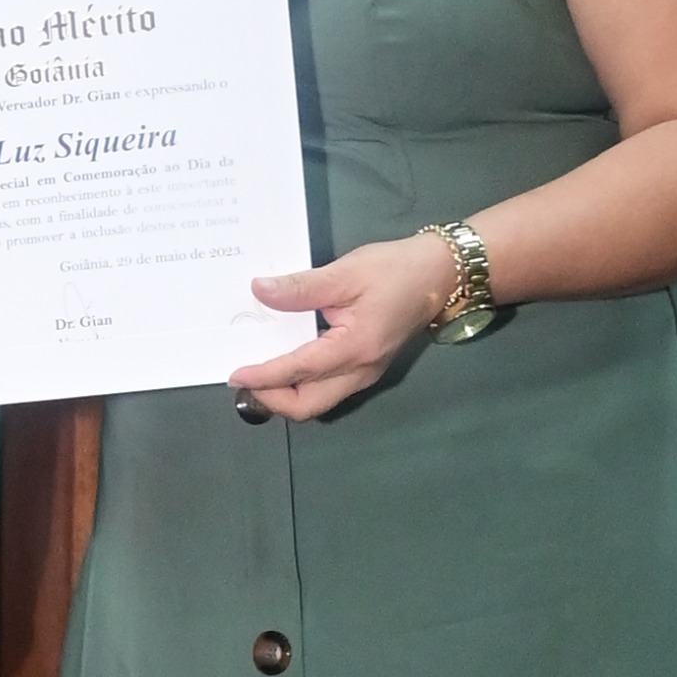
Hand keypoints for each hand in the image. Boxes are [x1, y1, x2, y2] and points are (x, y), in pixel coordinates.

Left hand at [229, 233, 456, 422]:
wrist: (439, 274)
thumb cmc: (395, 270)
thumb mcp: (345, 272)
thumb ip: (301, 288)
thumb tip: (260, 291)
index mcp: (355, 348)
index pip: (299, 371)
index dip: (264, 376)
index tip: (236, 374)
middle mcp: (361, 371)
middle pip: (308, 406)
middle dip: (272, 399)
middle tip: (246, 378)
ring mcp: (365, 374)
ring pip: (318, 402)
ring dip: (286, 395)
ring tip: (261, 373)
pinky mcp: (366, 369)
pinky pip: (328, 390)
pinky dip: (302, 385)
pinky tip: (287, 364)